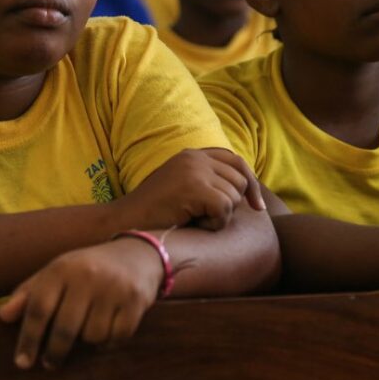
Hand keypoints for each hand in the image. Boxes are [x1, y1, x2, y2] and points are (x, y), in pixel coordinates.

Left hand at [0, 238, 162, 370]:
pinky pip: (116, 337)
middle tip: (50, 363)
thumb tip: (3, 316)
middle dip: (55, 352)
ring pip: (92, 336)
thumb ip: (28, 294)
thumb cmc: (86, 269)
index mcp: (62, 268)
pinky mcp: (136, 299)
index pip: (39, 309)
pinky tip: (108, 328)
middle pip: (65, 328)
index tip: (22, 363)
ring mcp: (114, 287)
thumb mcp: (56, 273)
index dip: (28, 339)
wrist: (136, 254)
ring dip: (88, 340)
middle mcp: (88, 275)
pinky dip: (110, 340)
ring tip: (88, 328)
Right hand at [115, 148, 265, 230]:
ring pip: (233, 196)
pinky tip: (194, 225)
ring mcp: (194, 170)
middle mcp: (195, 157)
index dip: (250, 183)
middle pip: (240, 180)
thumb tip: (248, 192)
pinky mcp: (194, 187)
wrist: (123, 223)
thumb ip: (208, 181)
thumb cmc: (154, 214)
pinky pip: (224, 209)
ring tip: (194, 219)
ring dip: (220, 216)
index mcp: (193, 154)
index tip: (256, 205)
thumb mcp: (183, 189)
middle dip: (231, 204)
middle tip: (206, 218)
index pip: (236, 161)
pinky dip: (215, 224)